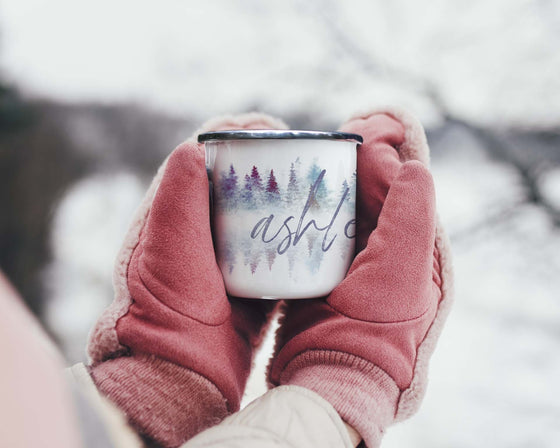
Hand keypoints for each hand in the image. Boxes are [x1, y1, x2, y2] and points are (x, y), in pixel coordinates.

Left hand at [88, 113, 286, 447]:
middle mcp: (201, 226)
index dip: (243, 134)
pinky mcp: (249, 277)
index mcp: (175, 209)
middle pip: (242, 177)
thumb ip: (177, 198)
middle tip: (307, 161)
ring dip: (288, 196)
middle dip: (275, 162)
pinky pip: (275, 244)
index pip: (210, 153)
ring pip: (262, 209)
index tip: (278, 132)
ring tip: (318, 188)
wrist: (175, 368)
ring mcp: (227, 252)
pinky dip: (293, 232)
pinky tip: (317, 228)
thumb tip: (195, 146)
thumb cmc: (164, 308)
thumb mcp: (167, 249)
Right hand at [268, 110, 452, 446]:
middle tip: (316, 145)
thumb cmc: (375, 326)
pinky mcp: (315, 274)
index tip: (355, 134)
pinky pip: (310, 232)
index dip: (378, 158)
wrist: (334, 376)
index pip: (394, 188)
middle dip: (343, 166)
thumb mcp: (403, 269)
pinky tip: (281, 199)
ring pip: (334, 210)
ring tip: (295, 165)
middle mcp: (378, 252)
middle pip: (362, 195)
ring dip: (317, 186)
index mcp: (406, 247)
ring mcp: (345, 263)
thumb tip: (413, 165)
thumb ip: (412, 217)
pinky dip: (299, 212)